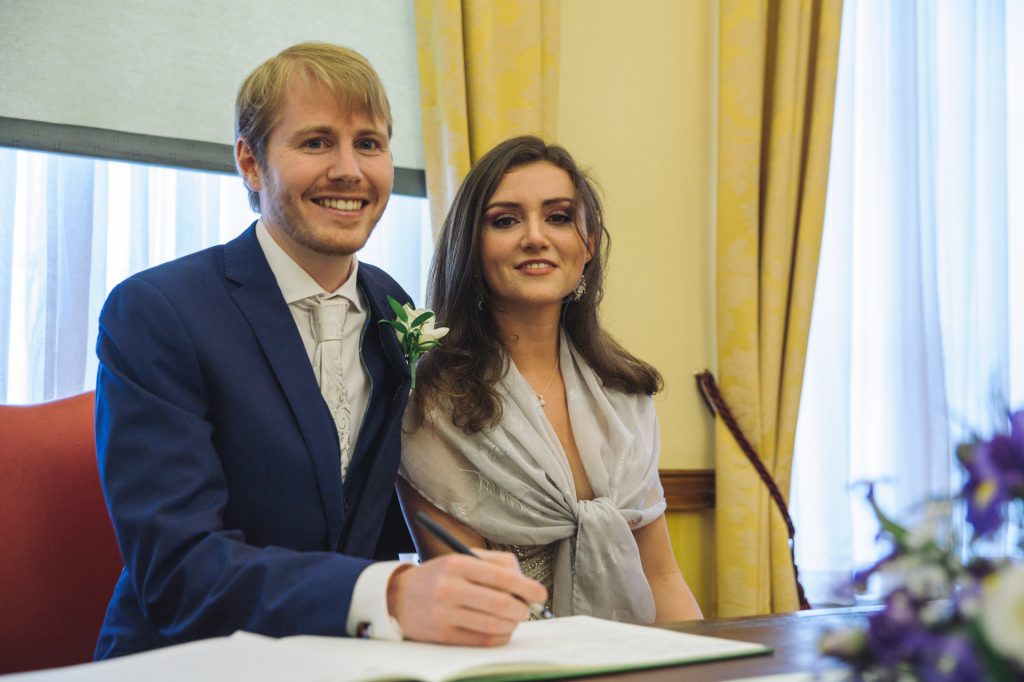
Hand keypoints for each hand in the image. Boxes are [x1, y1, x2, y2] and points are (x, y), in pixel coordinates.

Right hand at [387, 550, 547, 645]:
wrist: (398, 598)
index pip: (503, 577)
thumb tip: (526, 583)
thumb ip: (496, 564)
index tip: (541, 594)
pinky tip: (501, 630)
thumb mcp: (461, 558)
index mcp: (458, 564)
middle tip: (527, 609)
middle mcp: (450, 588)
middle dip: (522, 609)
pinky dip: (499, 636)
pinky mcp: (443, 635)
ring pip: (493, 624)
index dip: (528, 587)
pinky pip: (481, 640)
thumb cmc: (440, 576)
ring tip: (514, 619)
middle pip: (501, 604)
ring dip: (512, 624)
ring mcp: (445, 613)